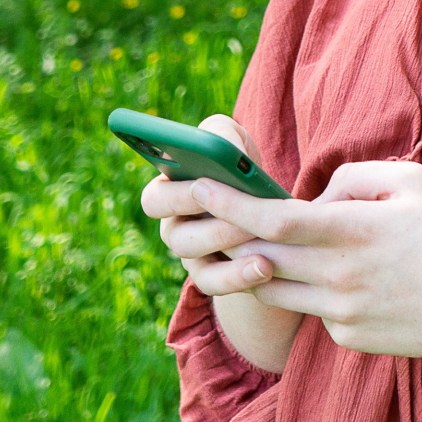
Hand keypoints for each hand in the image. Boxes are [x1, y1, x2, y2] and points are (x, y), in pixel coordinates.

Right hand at [140, 114, 277, 294]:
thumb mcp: (233, 141)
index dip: (174, 196)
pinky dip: (239, 277)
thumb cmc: (240, 167)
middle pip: (173, 235)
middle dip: (208, 224)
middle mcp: (174, 227)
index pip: (153, 201)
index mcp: (169, 193)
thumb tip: (223, 149)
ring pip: (196, 262)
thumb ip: (222, 136)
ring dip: (228, 246)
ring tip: (257, 234)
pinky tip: (266, 267)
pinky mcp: (214, 277)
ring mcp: (192, 256)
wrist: (267, 207)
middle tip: (239, 212)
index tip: (200, 184)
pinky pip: (216, 285)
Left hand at [187, 158, 421, 363]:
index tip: (199, 187)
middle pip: (260, 256)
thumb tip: (314, 196)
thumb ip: (353, 176)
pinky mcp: (346, 336)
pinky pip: (312, 310)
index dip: (229, 203)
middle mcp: (339, 274)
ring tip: (271, 247)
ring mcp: (340, 311)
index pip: (273, 218)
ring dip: (262, 267)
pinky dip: (312, 291)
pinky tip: (348, 282)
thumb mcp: (411, 181)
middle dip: (231, 236)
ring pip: (275, 289)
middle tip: (213, 218)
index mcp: (353, 230)